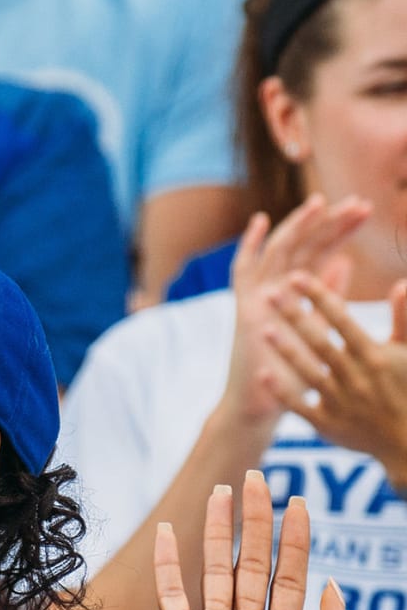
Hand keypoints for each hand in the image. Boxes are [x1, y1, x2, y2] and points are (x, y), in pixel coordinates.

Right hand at [153, 471, 354, 609]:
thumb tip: (329, 584)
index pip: (289, 574)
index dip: (296, 538)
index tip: (299, 502)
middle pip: (252, 560)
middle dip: (256, 519)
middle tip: (258, 479)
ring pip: (216, 567)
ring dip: (219, 529)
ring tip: (224, 490)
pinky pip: (172, 593)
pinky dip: (168, 562)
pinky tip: (168, 531)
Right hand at [224, 195, 370, 423]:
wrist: (264, 406)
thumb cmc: (292, 374)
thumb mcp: (318, 328)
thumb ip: (326, 295)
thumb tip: (344, 263)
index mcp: (297, 294)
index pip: (322, 252)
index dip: (342, 231)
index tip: (366, 211)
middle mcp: (276, 290)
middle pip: (304, 246)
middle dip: (329, 223)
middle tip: (356, 203)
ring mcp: (259, 297)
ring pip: (279, 252)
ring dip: (299, 227)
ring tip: (320, 204)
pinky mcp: (245, 309)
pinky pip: (243, 271)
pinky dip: (249, 246)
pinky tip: (260, 221)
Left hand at [262, 273, 406, 488]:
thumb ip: (404, 318)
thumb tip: (401, 284)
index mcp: (374, 356)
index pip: (342, 321)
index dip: (319, 297)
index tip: (297, 277)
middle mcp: (355, 377)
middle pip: (319, 342)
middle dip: (294, 317)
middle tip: (269, 293)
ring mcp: (340, 401)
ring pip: (308, 372)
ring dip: (285, 351)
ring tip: (263, 329)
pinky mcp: (327, 424)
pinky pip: (300, 407)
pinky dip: (281, 392)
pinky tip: (261, 375)